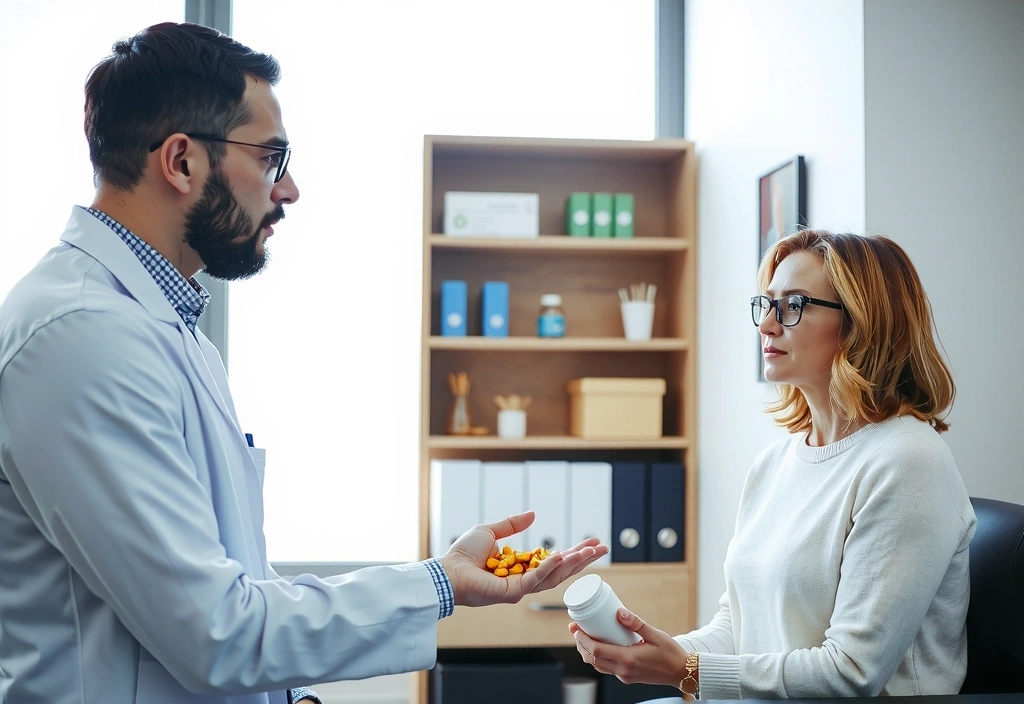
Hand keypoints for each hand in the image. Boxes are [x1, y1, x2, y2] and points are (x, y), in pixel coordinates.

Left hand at [438, 511, 608, 607]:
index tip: (591, 542)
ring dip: (574, 563)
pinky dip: (549, 567)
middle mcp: (524, 581)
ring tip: (591, 550)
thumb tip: (533, 514)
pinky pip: (535, 579)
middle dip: (582, 559)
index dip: (573, 551)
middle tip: (602, 547)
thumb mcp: (491, 532)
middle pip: (560, 570)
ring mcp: (520, 589)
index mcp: (521, 568)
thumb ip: (512, 525)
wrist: (446, 570)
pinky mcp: (512, 592)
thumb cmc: (463, 555)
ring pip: (554, 576)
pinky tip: (563, 555)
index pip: (553, 560)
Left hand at [570, 607, 689, 687]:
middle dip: (580, 645)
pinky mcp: (627, 677)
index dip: (582, 639)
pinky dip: (598, 657)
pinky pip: (607, 668)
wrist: (682, 672)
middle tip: (575, 629)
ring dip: (587, 652)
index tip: (576, 628)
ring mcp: (625, 675)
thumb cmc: (671, 653)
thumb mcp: (655, 635)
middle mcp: (624, 670)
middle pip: (592, 659)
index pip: (596, 651)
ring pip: (598, 666)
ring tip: (583, 637)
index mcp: (628, 659)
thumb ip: (636, 623)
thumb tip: (618, 612)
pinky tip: (599, 646)